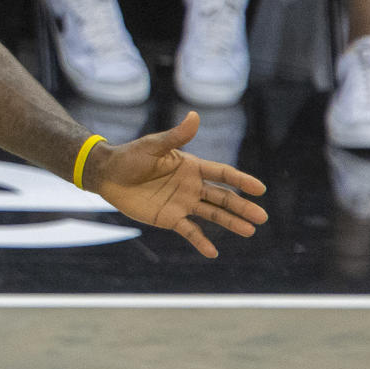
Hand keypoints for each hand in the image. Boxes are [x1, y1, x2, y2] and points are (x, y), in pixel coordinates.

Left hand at [86, 111, 267, 257]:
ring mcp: (183, 203)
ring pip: (212, 214)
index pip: (222, 174)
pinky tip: (213, 252)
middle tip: (262, 217)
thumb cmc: (130, 156)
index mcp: (192, 167)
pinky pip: (189, 231)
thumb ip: (176, 136)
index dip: (241, 181)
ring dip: (230, 223)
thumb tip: (194, 115)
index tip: (260, 189)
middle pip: (223, 197)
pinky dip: (201, 242)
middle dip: (242, 207)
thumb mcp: (154, 146)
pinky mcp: (170, 218)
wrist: (108, 175)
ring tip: (250, 231)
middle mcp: (192, 186)